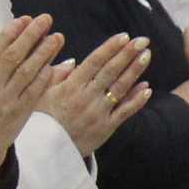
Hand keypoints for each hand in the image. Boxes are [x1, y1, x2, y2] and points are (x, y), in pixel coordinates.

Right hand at [0, 15, 60, 172]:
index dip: (12, 33)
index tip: (24, 19)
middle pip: (16, 56)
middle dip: (32, 35)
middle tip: (46, 20)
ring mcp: (7, 102)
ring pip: (29, 72)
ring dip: (45, 53)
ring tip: (57, 38)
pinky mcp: (18, 116)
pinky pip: (34, 94)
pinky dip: (45, 79)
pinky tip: (54, 67)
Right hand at [37, 33, 151, 157]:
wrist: (46, 152)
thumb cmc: (42, 119)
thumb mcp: (41, 94)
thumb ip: (56, 75)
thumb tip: (74, 60)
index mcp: (70, 86)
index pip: (94, 62)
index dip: (110, 48)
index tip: (124, 36)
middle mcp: (86, 97)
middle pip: (111, 71)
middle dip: (128, 54)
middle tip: (142, 40)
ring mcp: (98, 113)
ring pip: (121, 88)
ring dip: (135, 71)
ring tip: (147, 55)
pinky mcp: (106, 128)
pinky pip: (125, 111)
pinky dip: (137, 100)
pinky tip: (147, 87)